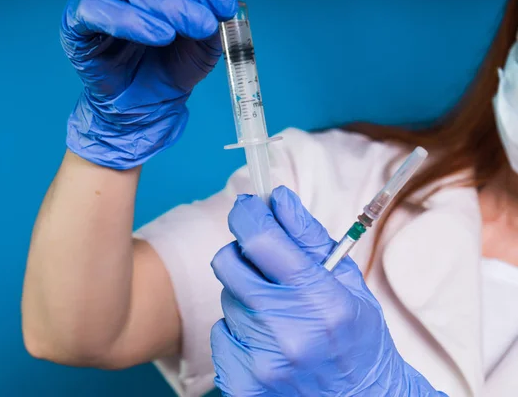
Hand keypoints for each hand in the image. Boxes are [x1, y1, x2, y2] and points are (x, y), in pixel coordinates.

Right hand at [61, 0, 236, 168]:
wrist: (144, 109)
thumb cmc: (169, 71)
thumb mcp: (201, 46)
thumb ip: (210, 23)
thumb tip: (225, 5)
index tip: (226, 7)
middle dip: (184, 0)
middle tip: (206, 23)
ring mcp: (100, 4)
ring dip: (163, 8)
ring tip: (189, 30)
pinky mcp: (78, 24)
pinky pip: (95, 11)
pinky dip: (129, 21)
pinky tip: (159, 36)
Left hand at [210, 186, 445, 395]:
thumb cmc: (356, 337)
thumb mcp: (348, 282)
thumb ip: (309, 237)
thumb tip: (277, 198)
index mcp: (321, 300)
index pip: (261, 239)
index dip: (247, 214)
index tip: (247, 207)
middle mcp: (289, 332)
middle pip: (228, 263)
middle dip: (242, 254)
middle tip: (264, 265)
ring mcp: (262, 362)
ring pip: (225, 298)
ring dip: (245, 296)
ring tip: (277, 315)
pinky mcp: (242, 383)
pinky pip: (220, 333)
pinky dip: (238, 330)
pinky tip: (266, 341)